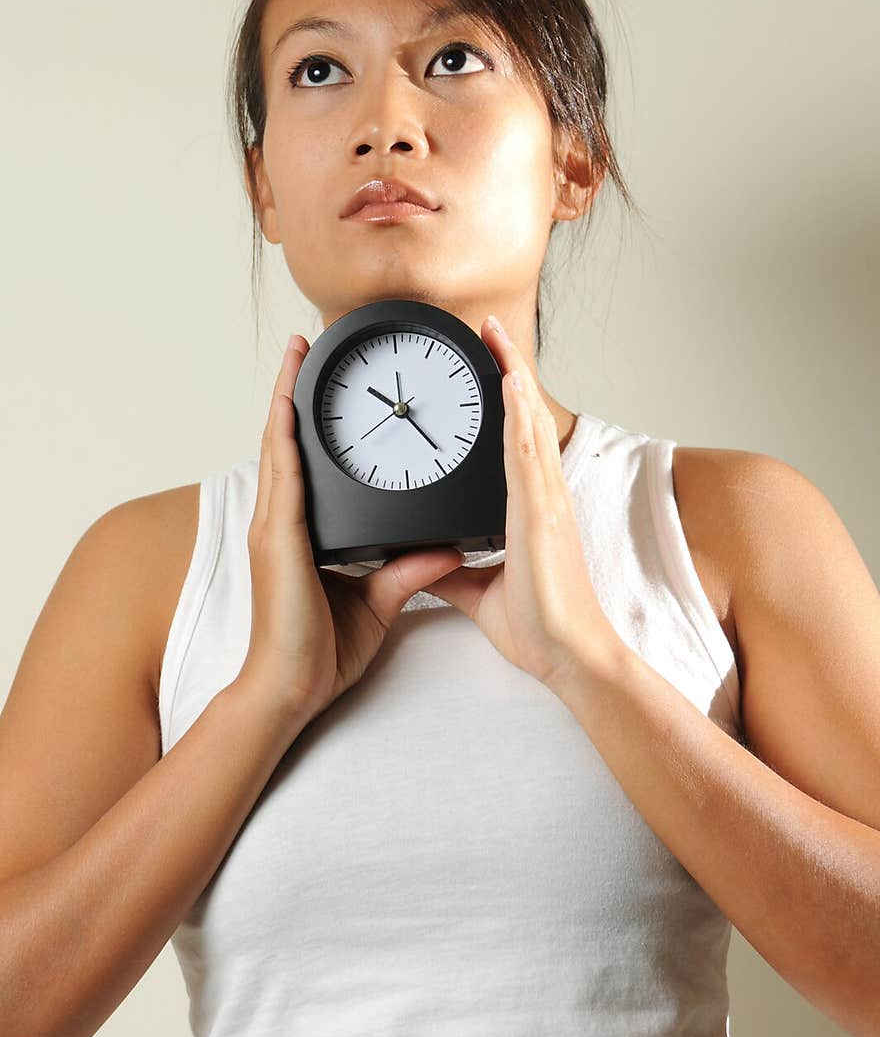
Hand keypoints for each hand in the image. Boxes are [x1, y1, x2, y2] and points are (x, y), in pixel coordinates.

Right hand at [235, 335, 464, 732]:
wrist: (291, 690)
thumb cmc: (322, 652)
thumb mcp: (379, 601)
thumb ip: (409, 570)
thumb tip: (447, 546)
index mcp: (304, 534)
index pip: (307, 464)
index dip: (309, 423)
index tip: (320, 384)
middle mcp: (283, 523)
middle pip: (286, 443)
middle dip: (293, 392)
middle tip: (302, 346)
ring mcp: (275, 528)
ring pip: (279, 448)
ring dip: (284, 397)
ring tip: (294, 355)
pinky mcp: (278, 541)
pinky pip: (282, 477)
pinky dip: (283, 436)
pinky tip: (288, 405)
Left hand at [420, 316, 625, 695]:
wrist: (569, 656)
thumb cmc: (542, 629)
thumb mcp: (480, 593)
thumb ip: (451, 571)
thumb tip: (425, 560)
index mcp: (532, 511)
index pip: (517, 443)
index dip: (508, 402)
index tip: (494, 369)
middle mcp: (543, 497)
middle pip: (525, 418)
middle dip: (510, 371)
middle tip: (491, 330)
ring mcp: (545, 501)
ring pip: (527, 423)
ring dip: (512, 375)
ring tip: (494, 334)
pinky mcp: (540, 513)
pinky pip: (526, 452)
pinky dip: (519, 412)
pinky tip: (509, 381)